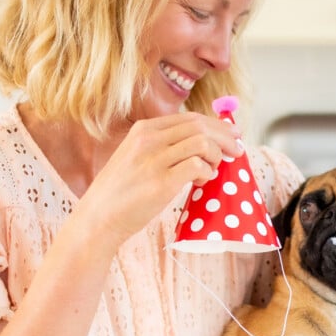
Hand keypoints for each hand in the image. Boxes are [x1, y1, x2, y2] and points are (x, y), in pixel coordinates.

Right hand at [80, 112, 242, 250]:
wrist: (98, 218)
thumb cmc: (119, 193)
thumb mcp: (134, 157)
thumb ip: (161, 147)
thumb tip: (198, 146)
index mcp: (143, 130)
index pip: (189, 118)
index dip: (215, 125)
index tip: (231, 135)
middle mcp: (149, 139)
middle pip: (200, 126)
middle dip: (225, 137)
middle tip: (236, 151)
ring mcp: (155, 160)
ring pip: (202, 143)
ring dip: (216, 156)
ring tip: (212, 171)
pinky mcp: (161, 183)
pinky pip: (198, 166)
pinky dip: (207, 172)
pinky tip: (202, 181)